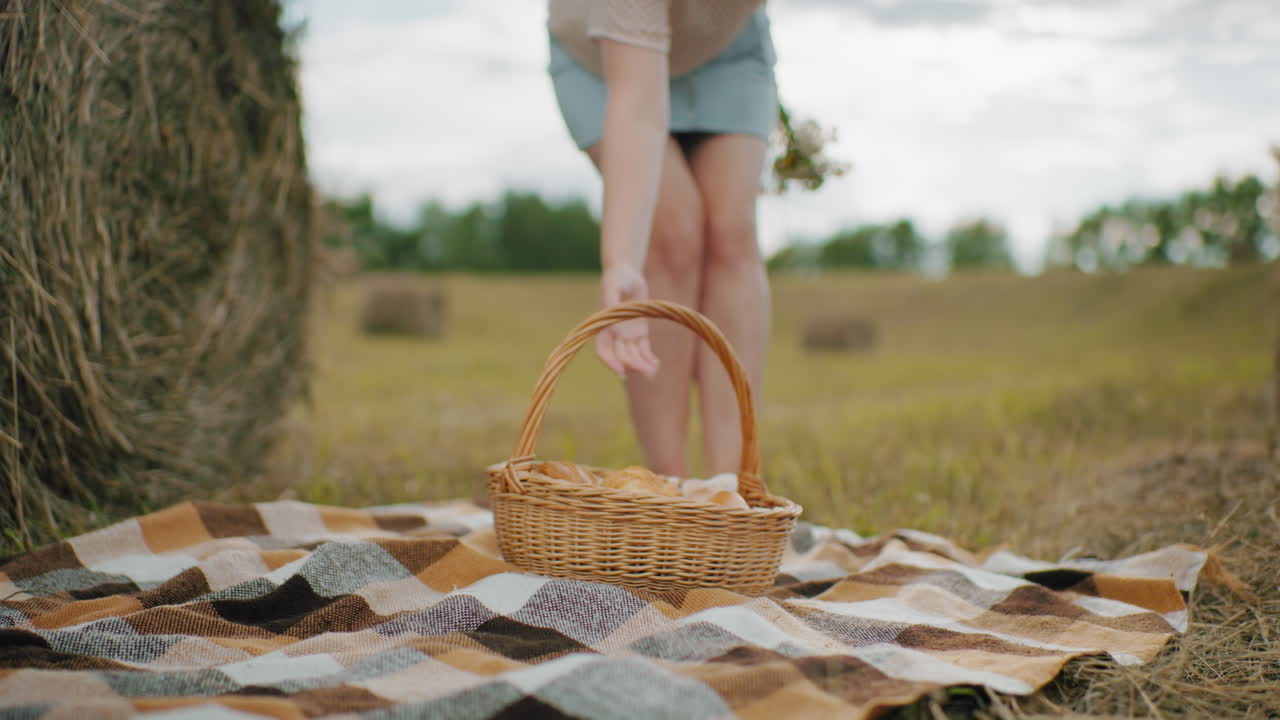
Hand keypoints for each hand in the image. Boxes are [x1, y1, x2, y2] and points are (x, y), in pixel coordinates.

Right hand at [596, 265, 659, 379]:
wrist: (627, 273)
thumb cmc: (617, 278)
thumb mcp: (613, 287)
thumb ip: (611, 301)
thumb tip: (612, 322)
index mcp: (603, 326)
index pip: (603, 350)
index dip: (609, 361)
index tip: (621, 370)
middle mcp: (614, 334)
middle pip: (621, 355)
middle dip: (632, 365)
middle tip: (646, 372)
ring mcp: (627, 335)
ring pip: (633, 356)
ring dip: (642, 365)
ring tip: (653, 372)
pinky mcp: (640, 332)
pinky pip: (644, 350)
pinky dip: (649, 358)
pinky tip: (656, 365)